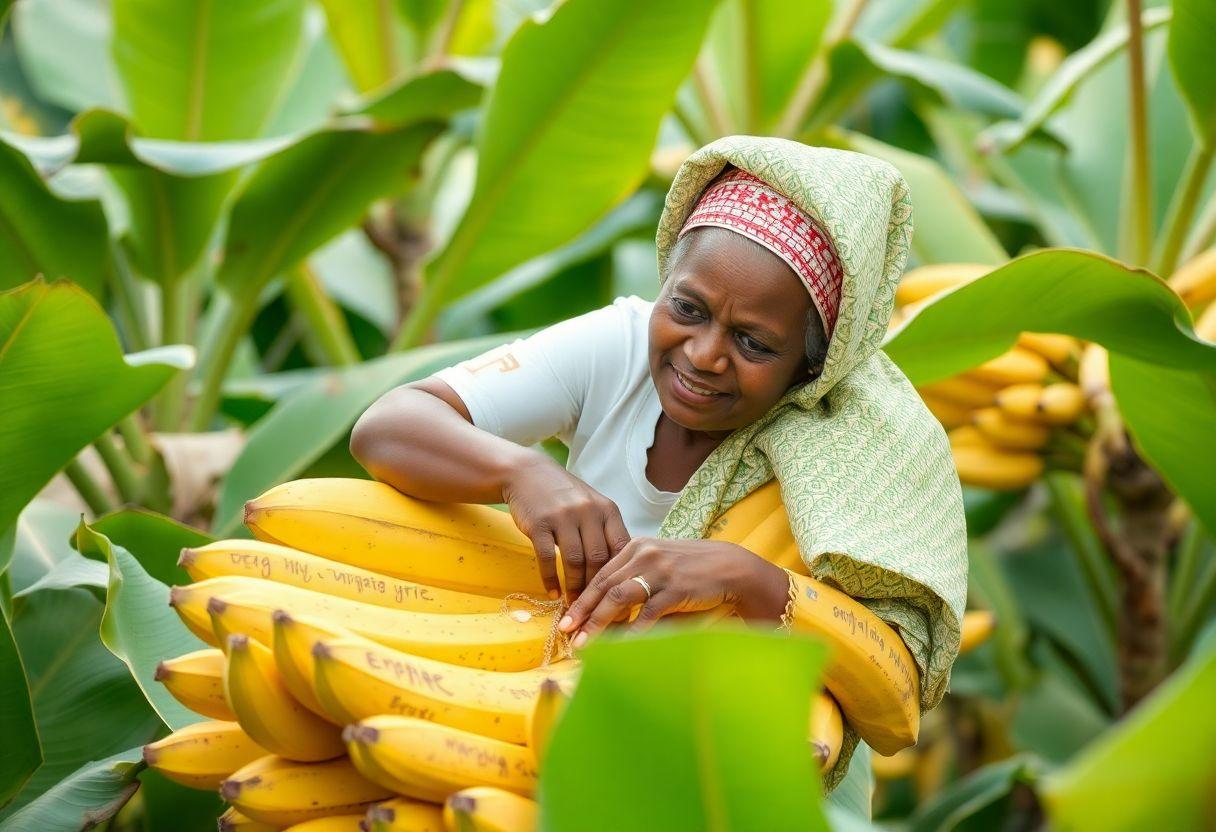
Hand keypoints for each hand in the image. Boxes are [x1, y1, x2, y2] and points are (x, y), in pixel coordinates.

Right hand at [501, 452, 631, 601]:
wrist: (528, 474)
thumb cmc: (566, 495)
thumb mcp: (593, 506)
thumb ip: (607, 533)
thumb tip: (622, 571)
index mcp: (607, 510)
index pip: (621, 548)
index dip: (621, 575)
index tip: (620, 597)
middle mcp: (588, 512)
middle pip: (598, 559)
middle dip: (596, 588)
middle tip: (595, 609)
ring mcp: (563, 517)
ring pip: (574, 561)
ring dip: (574, 588)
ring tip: (574, 606)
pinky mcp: (539, 524)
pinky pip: (547, 558)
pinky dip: (551, 580)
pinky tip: (553, 593)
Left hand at [557, 538, 790, 647]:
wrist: (731, 567)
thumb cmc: (694, 569)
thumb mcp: (660, 563)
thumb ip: (635, 576)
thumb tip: (608, 606)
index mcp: (637, 546)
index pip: (601, 573)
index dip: (582, 597)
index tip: (568, 617)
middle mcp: (644, 554)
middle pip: (604, 585)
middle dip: (583, 611)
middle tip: (566, 631)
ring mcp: (660, 570)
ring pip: (619, 597)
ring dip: (598, 622)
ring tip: (584, 642)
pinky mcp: (676, 588)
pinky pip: (647, 613)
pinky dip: (632, 631)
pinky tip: (619, 646)